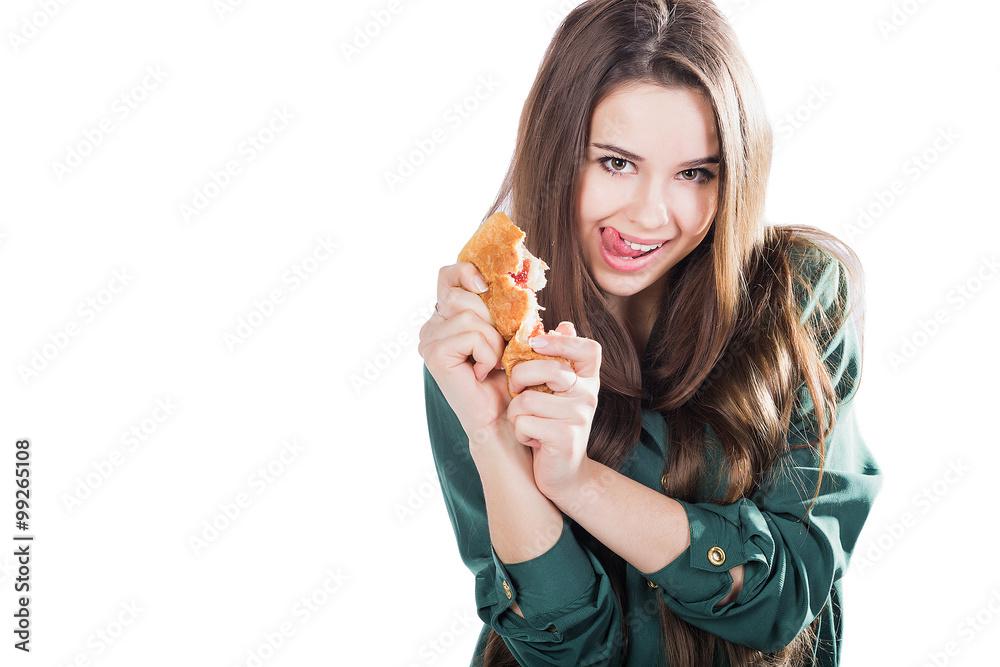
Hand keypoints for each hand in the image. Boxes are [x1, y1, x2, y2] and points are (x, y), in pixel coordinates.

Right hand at [418, 262, 511, 440]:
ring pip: (469, 315)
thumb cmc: (509, 378)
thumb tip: (525, 276)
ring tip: (493, 363)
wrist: (503, 418)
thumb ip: (509, 306)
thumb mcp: (511, 333)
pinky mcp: (434, 354)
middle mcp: (432, 326)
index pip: (448, 275)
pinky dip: (488, 353)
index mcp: (447, 317)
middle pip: (462, 294)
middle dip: (490, 318)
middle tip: (497, 348)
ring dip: (493, 340)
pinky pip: (470, 334)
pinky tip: (484, 372)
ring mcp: (429, 340)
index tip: (485, 285)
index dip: (466, 271)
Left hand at [505, 322, 601, 499]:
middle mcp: (589, 396)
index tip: (535, 344)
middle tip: (518, 392)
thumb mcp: (554, 392)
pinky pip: (525, 422)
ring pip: (528, 400)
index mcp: (588, 380)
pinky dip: (520, 432)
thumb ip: (557, 360)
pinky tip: (532, 440)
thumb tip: (563, 325)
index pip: (588, 349)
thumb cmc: (551, 426)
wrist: (561, 474)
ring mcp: (580, 417)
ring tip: (528, 424)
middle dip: (520, 379)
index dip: (562, 342)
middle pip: (548, 370)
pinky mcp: (565, 438)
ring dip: (517, 414)